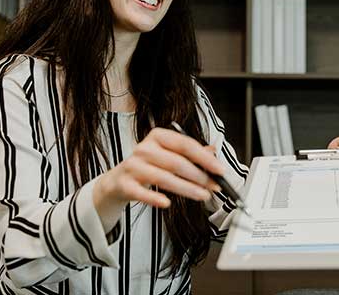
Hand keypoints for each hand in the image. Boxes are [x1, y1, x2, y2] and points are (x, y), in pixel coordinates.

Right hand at [94, 127, 222, 213]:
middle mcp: (144, 148)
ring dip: (187, 188)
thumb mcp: (169, 155)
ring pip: (163, 178)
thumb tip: (213, 152)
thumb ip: (190, 153)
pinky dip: (154, 198)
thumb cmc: (148, 166)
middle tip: (214, 187)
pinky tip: (167, 203)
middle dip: (199, 176)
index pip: (185, 144)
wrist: (118, 181)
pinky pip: (141, 193)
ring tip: (203, 196)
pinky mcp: (125, 184)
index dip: (205, 158)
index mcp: (158, 136)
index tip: (220, 170)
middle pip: (176, 162)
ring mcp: (133, 166)